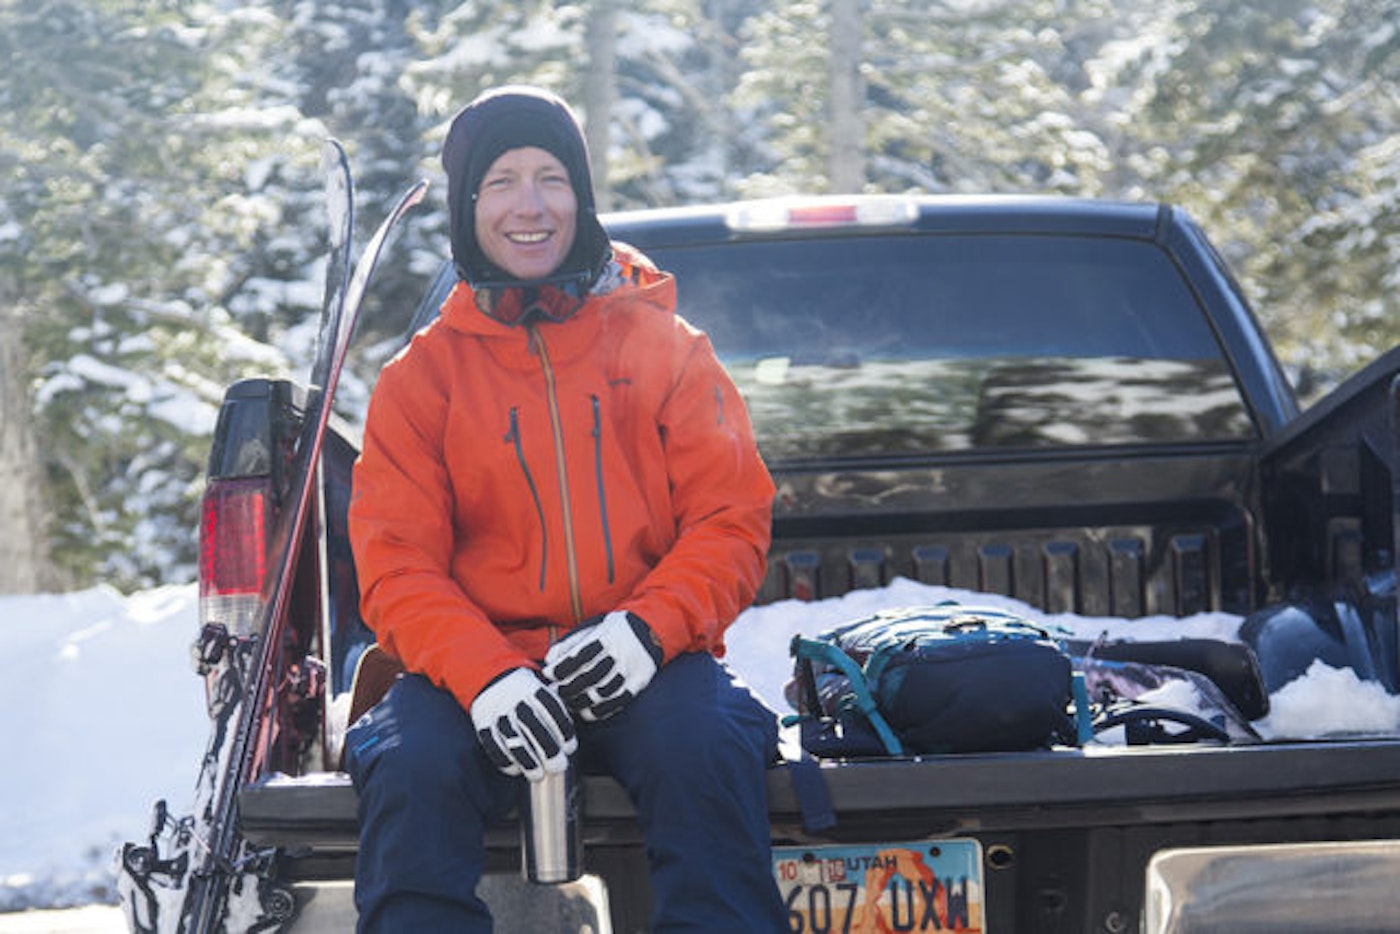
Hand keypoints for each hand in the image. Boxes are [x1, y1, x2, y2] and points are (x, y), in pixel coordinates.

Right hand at [469, 668, 576, 781]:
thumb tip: (569, 747)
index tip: (569, 748)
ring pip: (512, 738)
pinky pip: (492, 744)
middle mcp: (514, 699)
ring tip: (538, 776)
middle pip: (533, 726)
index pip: (551, 708)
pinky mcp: (482, 723)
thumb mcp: (542, 690)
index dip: (562, 730)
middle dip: (547, 750)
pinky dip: (504, 760)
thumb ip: (555, 712)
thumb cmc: (526, 693)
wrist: (489, 677)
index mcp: (533, 688)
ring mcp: (497, 711)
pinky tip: (516, 770)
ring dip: (527, 760)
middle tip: (558, 767)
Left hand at [544, 611, 663, 721]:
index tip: (548, 674)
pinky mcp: (639, 682)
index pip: (578, 656)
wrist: (652, 629)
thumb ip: (570, 643)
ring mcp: (630, 669)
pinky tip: (586, 712)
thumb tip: (549, 659)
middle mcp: (619, 653)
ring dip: (581, 701)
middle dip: (567, 687)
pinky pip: (618, 701)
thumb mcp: (593, 628)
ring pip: (602, 691)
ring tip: (568, 703)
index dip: (560, 668)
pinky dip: (600, 710)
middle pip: (588, 676)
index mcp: (606, 636)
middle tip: (555, 691)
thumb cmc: (613, 630)